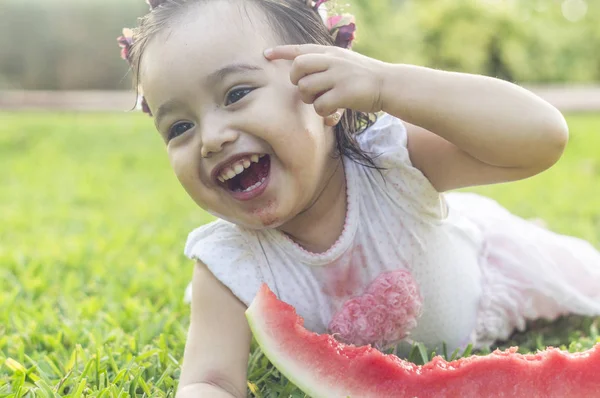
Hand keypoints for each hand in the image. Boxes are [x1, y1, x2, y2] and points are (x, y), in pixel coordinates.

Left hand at [264, 44, 386, 118]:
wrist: (389, 84)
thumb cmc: (364, 77)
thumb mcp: (344, 63)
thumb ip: (325, 65)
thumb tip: (302, 75)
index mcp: (330, 52)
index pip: (300, 49)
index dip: (281, 51)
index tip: (266, 54)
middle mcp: (332, 60)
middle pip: (298, 67)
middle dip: (296, 81)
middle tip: (306, 90)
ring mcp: (338, 76)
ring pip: (306, 89)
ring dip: (310, 100)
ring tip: (323, 102)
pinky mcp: (344, 93)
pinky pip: (320, 106)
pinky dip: (323, 113)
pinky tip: (334, 112)